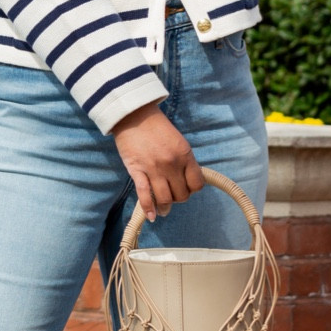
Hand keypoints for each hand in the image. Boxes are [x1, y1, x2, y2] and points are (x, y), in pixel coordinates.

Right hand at [111, 105, 204, 220]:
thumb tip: (185, 180)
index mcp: (185, 154)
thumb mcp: (178, 141)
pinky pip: (145, 195)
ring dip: (165, 207)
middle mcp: (172, 163)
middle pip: (181, 194)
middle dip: (178, 198)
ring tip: (164, 209)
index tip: (186, 188)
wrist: (133, 115)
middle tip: (173, 196)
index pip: (197, 184)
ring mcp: (154, 169)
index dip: (192, 189)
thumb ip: (184, 160)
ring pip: (165, 198)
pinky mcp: (137, 171)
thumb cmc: (156, 126)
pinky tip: (152, 216)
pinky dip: (149, 209)